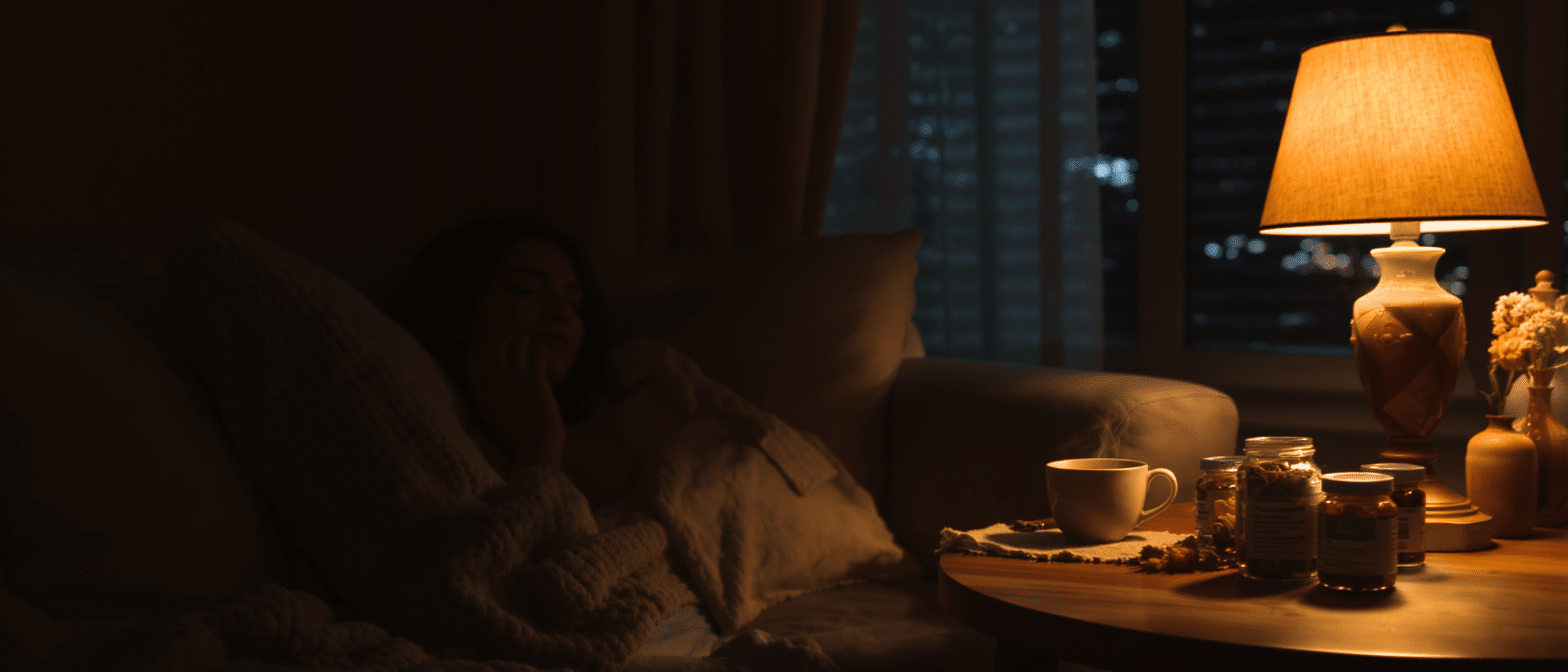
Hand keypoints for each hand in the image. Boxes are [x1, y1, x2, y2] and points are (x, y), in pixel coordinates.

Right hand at [465, 330, 565, 473]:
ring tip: (525, 337)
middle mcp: (496, 385)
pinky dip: (538, 348)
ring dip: (519, 338)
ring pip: (514, 349)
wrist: (535, 446)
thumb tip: (484, 378)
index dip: (477, 347)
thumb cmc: (515, 434)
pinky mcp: (536, 384)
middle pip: (492, 350)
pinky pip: (536, 357)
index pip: (472, 363)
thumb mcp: (490, 415)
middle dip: (499, 337)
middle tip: (508, 333)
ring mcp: (516, 383)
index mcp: (483, 394)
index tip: (483, 339)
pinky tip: (541, 347)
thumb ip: (485, 396)